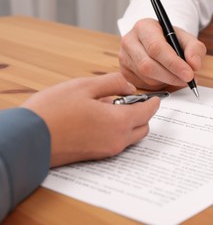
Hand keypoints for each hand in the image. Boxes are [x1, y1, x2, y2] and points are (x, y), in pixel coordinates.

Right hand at [21, 73, 159, 166]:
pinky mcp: (97, 155)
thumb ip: (114, 83)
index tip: (156, 97)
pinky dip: (118, 130)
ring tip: (110, 106)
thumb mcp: (85, 86)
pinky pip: (117, 142)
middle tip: (129, 99)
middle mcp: (117, 140)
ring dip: (130, 122)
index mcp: (119, 121)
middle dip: (143, 113)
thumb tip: (129, 88)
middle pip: (143, 127)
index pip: (148, 112)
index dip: (154, 103)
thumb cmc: (54, 110)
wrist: (29, 138)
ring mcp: (108, 150)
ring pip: (131, 136)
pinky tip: (100, 118)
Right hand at [118, 18, 205, 89]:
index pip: (156, 48)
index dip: (173, 63)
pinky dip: (158, 85)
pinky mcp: (124, 72)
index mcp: (143, 27)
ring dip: (166, 81)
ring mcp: (124, 58)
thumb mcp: (186, 38)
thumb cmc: (170, 40)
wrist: (156, 42)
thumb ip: (195, 48)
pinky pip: (142, 84)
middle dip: (171, 76)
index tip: (189, 74)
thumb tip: (194, 65)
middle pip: (148, 65)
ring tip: (178, 76)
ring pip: (146, 77)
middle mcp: (129, 41)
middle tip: (188, 80)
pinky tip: (166, 78)